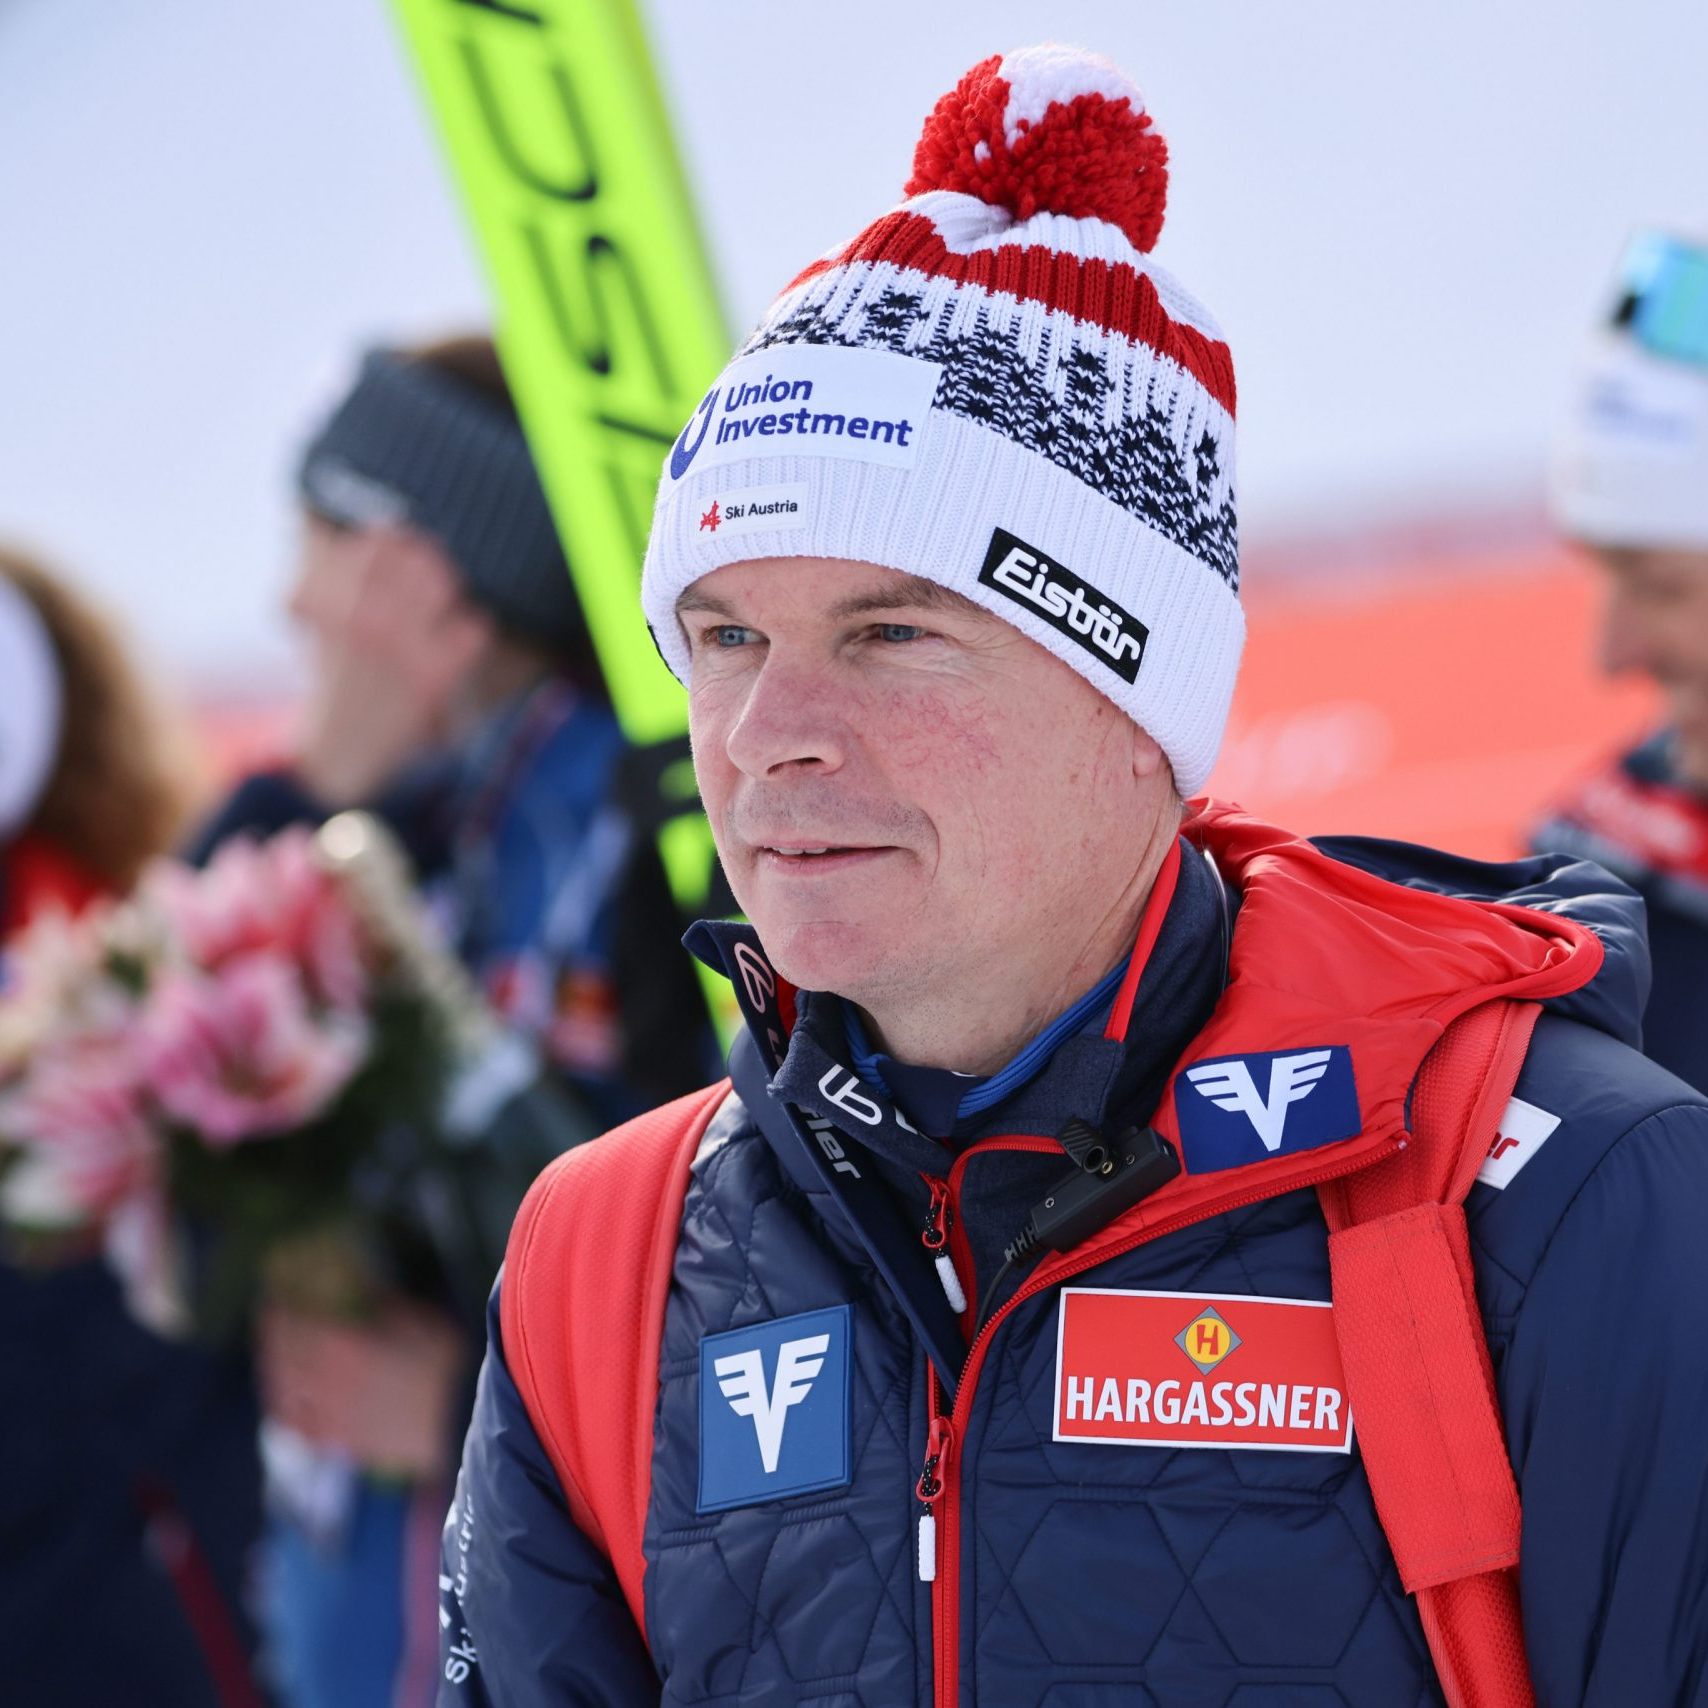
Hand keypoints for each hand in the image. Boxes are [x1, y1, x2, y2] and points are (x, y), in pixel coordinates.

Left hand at [258, 1296, 465, 1479]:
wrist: (452, 1423)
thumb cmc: (441, 1368)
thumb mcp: (419, 1322)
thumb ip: (384, 1306)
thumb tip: (361, 1290)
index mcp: (344, 1346)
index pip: (296, 1325)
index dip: (281, 1311)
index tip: (276, 1299)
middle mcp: (325, 1380)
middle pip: (283, 1356)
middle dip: (273, 1336)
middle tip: (273, 1322)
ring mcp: (326, 1413)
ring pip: (283, 1390)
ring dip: (273, 1369)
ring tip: (275, 1358)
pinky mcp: (335, 1438)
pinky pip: (298, 1424)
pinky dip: (285, 1410)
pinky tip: (286, 1401)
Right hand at [290, 521, 492, 806]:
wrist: (342, 748)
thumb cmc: (334, 675)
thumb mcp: (314, 619)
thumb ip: (336, 572)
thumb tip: (382, 527)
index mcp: (330, 600)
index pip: (381, 540)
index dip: (398, 542)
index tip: (402, 551)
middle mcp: (363, 618)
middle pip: (420, 558)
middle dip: (430, 566)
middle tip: (430, 584)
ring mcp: (399, 647)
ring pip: (446, 586)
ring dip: (450, 595)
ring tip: (442, 610)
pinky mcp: (431, 677)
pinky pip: (473, 628)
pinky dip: (469, 633)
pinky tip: (454, 643)